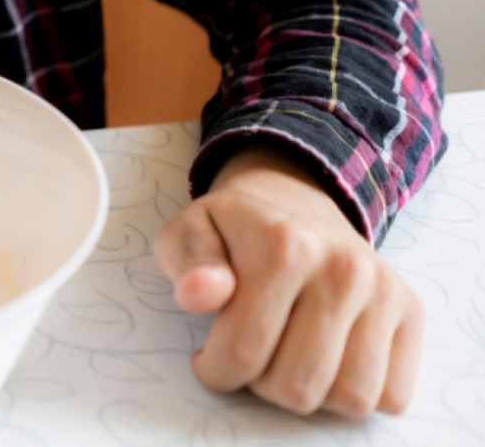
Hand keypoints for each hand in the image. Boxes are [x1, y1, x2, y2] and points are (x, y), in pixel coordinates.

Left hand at [152, 144, 423, 416]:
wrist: (293, 199)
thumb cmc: (235, 229)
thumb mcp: (189, 232)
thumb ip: (187, 263)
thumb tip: (197, 294)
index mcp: (283, 246)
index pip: (242, 354)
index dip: (215, 372)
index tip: (207, 357)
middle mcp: (344, 268)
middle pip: (297, 386)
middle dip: (260, 384)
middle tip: (249, 352)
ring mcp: (384, 290)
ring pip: (349, 398)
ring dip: (310, 393)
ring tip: (284, 357)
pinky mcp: (411, 311)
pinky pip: (392, 395)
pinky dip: (353, 392)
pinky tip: (325, 360)